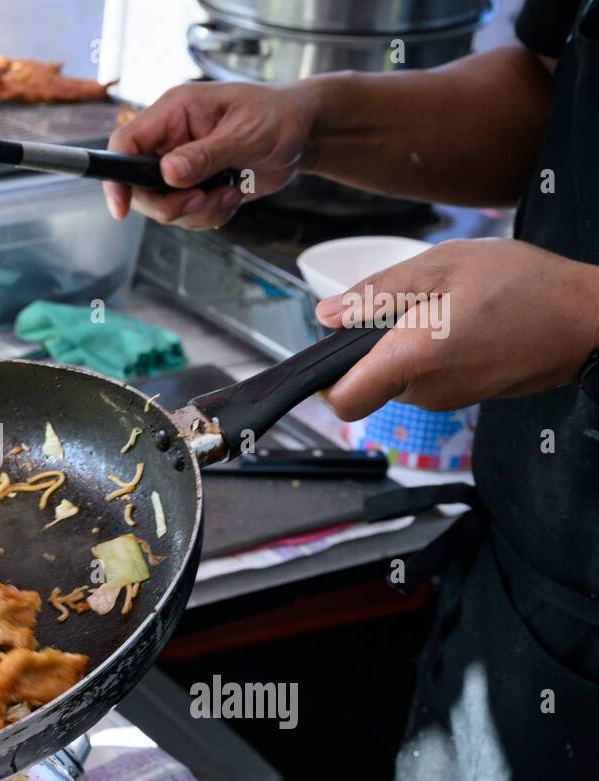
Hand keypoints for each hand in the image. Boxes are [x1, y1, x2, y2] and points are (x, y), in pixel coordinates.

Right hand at [104, 80, 315, 228]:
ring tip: (228, 194)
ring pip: (163, 207)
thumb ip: (204, 155)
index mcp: (173, 113)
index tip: (122, 207)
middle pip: (139, 186)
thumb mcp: (243, 134)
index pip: (125, 144)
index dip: (116, 177)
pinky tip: (231, 197)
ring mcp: (181, 165)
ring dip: (196, 212)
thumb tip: (168, 173)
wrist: (303, 134)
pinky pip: (186, 215)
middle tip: (202, 200)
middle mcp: (170, 140)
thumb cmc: (277, 117)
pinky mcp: (194, 186)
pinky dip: (208, 216)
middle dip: (170, 205)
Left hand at [315, 238, 598, 419]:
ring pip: (395, 379)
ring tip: (441, 307)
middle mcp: (425, 392)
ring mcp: (446, 400)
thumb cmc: (524, 286)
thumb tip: (326, 316)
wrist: (589, 319)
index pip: (342, 400)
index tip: (330, 347)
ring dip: (401, 346)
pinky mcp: (463, 397)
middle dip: (368, 348)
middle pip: (365, 383)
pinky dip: (427, 352)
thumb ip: (378, 292)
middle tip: (404, 305)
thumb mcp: (445, 265)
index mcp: (413, 360)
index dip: (323, 380)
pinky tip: (458, 322)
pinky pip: (425, 378)